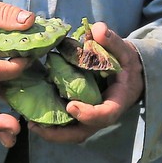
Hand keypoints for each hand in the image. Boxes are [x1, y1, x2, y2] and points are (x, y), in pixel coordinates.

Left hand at [30, 22, 142, 145]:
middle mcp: (103, 114)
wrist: (131, 75)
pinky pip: (68, 126)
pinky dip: (52, 125)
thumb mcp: (124, 50)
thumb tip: (97, 28)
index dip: (89, 114)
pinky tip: (33, 118)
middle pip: (84, 132)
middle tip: (36, 126)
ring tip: (30, 124)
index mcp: (117, 101)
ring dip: (52, 133)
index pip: (106, 114)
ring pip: (73, 133)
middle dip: (60, 134)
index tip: (71, 105)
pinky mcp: (83, 115)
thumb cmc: (127, 63)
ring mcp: (92, 118)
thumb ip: (112, 40)